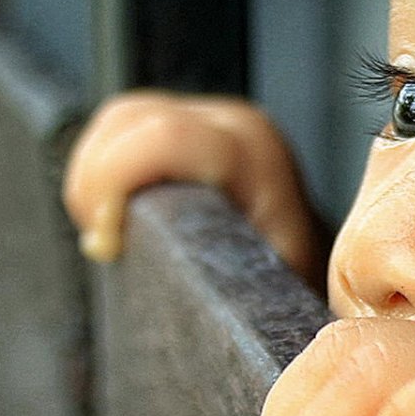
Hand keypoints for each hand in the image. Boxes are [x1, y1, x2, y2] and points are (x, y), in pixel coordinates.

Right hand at [62, 91, 324, 285]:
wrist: (318, 274)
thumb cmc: (290, 293)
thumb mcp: (266, 298)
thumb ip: (230, 285)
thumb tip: (180, 295)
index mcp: (253, 155)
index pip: (161, 137)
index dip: (111, 186)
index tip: (108, 246)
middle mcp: (234, 125)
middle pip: (127, 120)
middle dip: (97, 186)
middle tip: (106, 246)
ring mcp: (211, 117)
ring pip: (119, 120)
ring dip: (96, 178)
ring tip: (109, 234)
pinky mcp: (191, 123)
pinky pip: (123, 128)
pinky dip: (104, 171)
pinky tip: (116, 215)